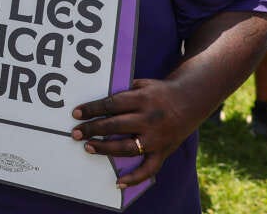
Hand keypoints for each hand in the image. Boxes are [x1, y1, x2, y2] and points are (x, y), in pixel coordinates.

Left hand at [71, 78, 196, 187]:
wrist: (191, 100)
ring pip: (127, 148)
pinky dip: (134, 178)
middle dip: (93, 129)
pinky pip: (149, 169)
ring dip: (105, 149)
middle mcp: (150, 119)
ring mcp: (157, 137)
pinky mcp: (164, 151)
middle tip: (75, 133)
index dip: (92, 109)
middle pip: (115, 126)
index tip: (76, 114)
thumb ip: (123, 92)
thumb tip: (97, 103)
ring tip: (88, 147)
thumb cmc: (159, 92)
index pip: (111, 104)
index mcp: (143, 99)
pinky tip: (118, 182)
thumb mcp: (142, 84)